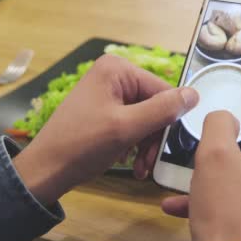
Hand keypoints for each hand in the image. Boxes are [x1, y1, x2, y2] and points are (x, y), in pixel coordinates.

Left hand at [13, 55, 198, 204]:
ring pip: (146, 118)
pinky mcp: (104, 110)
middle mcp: (114, 75)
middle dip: (154, 137)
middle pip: (154, 105)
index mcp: (117, 69)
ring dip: (146, 145)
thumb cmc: (82, 146)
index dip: (168, 121)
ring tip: (140, 168)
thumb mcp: (127, 128)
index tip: (164, 149)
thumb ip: (163, 110)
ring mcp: (108, 93)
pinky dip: (135, 144)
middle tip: (148, 164)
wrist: (45, 171)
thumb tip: (195, 94)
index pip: (163, 91)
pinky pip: (132, 124)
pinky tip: (132, 163)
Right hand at [161, 101, 240, 240]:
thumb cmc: (228, 210)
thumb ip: (219, 123)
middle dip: (230, 136)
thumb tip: (224, 117)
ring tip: (189, 171)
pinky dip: (211, 193)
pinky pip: (234, 193)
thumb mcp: (214, 154)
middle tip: (209, 134)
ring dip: (214, 168)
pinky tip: (179, 202)